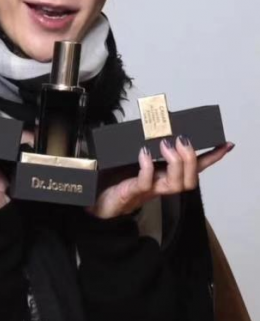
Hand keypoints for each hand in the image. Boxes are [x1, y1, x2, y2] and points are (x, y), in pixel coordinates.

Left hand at [87, 136, 234, 219]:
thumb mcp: (131, 156)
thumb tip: (150, 119)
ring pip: (175, 184)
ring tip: (166, 144)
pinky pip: (145, 183)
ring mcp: (148, 191)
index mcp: (164, 175)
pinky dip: (147, 167)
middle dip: (192, 158)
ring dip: (176, 162)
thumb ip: (143, 142)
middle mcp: (160, 185)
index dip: (211, 158)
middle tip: (182, 139)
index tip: (226, 144)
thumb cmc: (113, 179)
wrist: (94, 201)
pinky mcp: (131, 193)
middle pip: (190, 179)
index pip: (194, 169)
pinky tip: (144, 153)